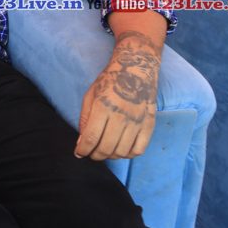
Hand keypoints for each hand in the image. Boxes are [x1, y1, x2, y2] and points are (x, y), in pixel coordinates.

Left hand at [76, 30, 159, 159]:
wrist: (136, 70)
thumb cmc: (109, 82)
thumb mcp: (90, 96)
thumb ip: (84, 119)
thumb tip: (81, 143)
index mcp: (103, 107)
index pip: (91, 137)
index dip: (83, 150)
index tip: (79, 153)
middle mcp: (121, 116)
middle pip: (106, 148)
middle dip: (94, 155)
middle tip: (90, 153)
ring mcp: (137, 121)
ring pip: (122, 152)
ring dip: (110, 156)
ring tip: (104, 150)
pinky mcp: (149, 124)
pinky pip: (139, 150)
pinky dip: (128, 155)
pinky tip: (120, 149)